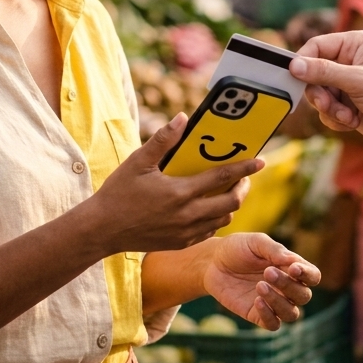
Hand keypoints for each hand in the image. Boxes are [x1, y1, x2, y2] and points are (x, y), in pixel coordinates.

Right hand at [88, 114, 262, 255]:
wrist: (102, 230)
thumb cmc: (118, 193)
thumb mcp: (138, 162)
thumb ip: (162, 140)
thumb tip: (182, 118)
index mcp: (180, 192)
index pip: (222, 177)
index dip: (244, 168)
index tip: (261, 160)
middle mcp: (187, 215)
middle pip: (231, 203)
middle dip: (243, 188)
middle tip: (243, 177)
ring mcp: (185, 232)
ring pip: (223, 219)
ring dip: (230, 204)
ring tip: (227, 191)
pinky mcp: (180, 243)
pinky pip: (209, 232)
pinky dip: (215, 219)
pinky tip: (208, 208)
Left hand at [203, 234, 319, 330]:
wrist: (211, 262)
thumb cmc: (237, 248)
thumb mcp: (254, 242)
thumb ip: (273, 250)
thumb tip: (292, 261)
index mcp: (291, 268)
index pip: (312, 276)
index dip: (308, 275)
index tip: (294, 268)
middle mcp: (286, 288)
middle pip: (303, 296)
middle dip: (289, 285)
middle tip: (267, 272)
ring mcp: (273, 303)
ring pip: (291, 314)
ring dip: (279, 302)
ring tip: (260, 286)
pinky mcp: (257, 314)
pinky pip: (273, 324)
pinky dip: (269, 315)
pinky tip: (257, 301)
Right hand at [289, 30, 362, 152]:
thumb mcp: (359, 81)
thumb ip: (325, 73)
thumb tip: (294, 66)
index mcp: (354, 44)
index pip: (316, 46)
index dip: (303, 62)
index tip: (295, 77)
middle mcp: (348, 61)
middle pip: (312, 74)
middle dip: (320, 94)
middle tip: (328, 104)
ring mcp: (347, 84)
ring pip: (318, 95)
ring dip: (329, 109)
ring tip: (348, 116)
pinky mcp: (347, 104)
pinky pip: (326, 111)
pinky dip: (336, 119)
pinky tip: (353, 121)